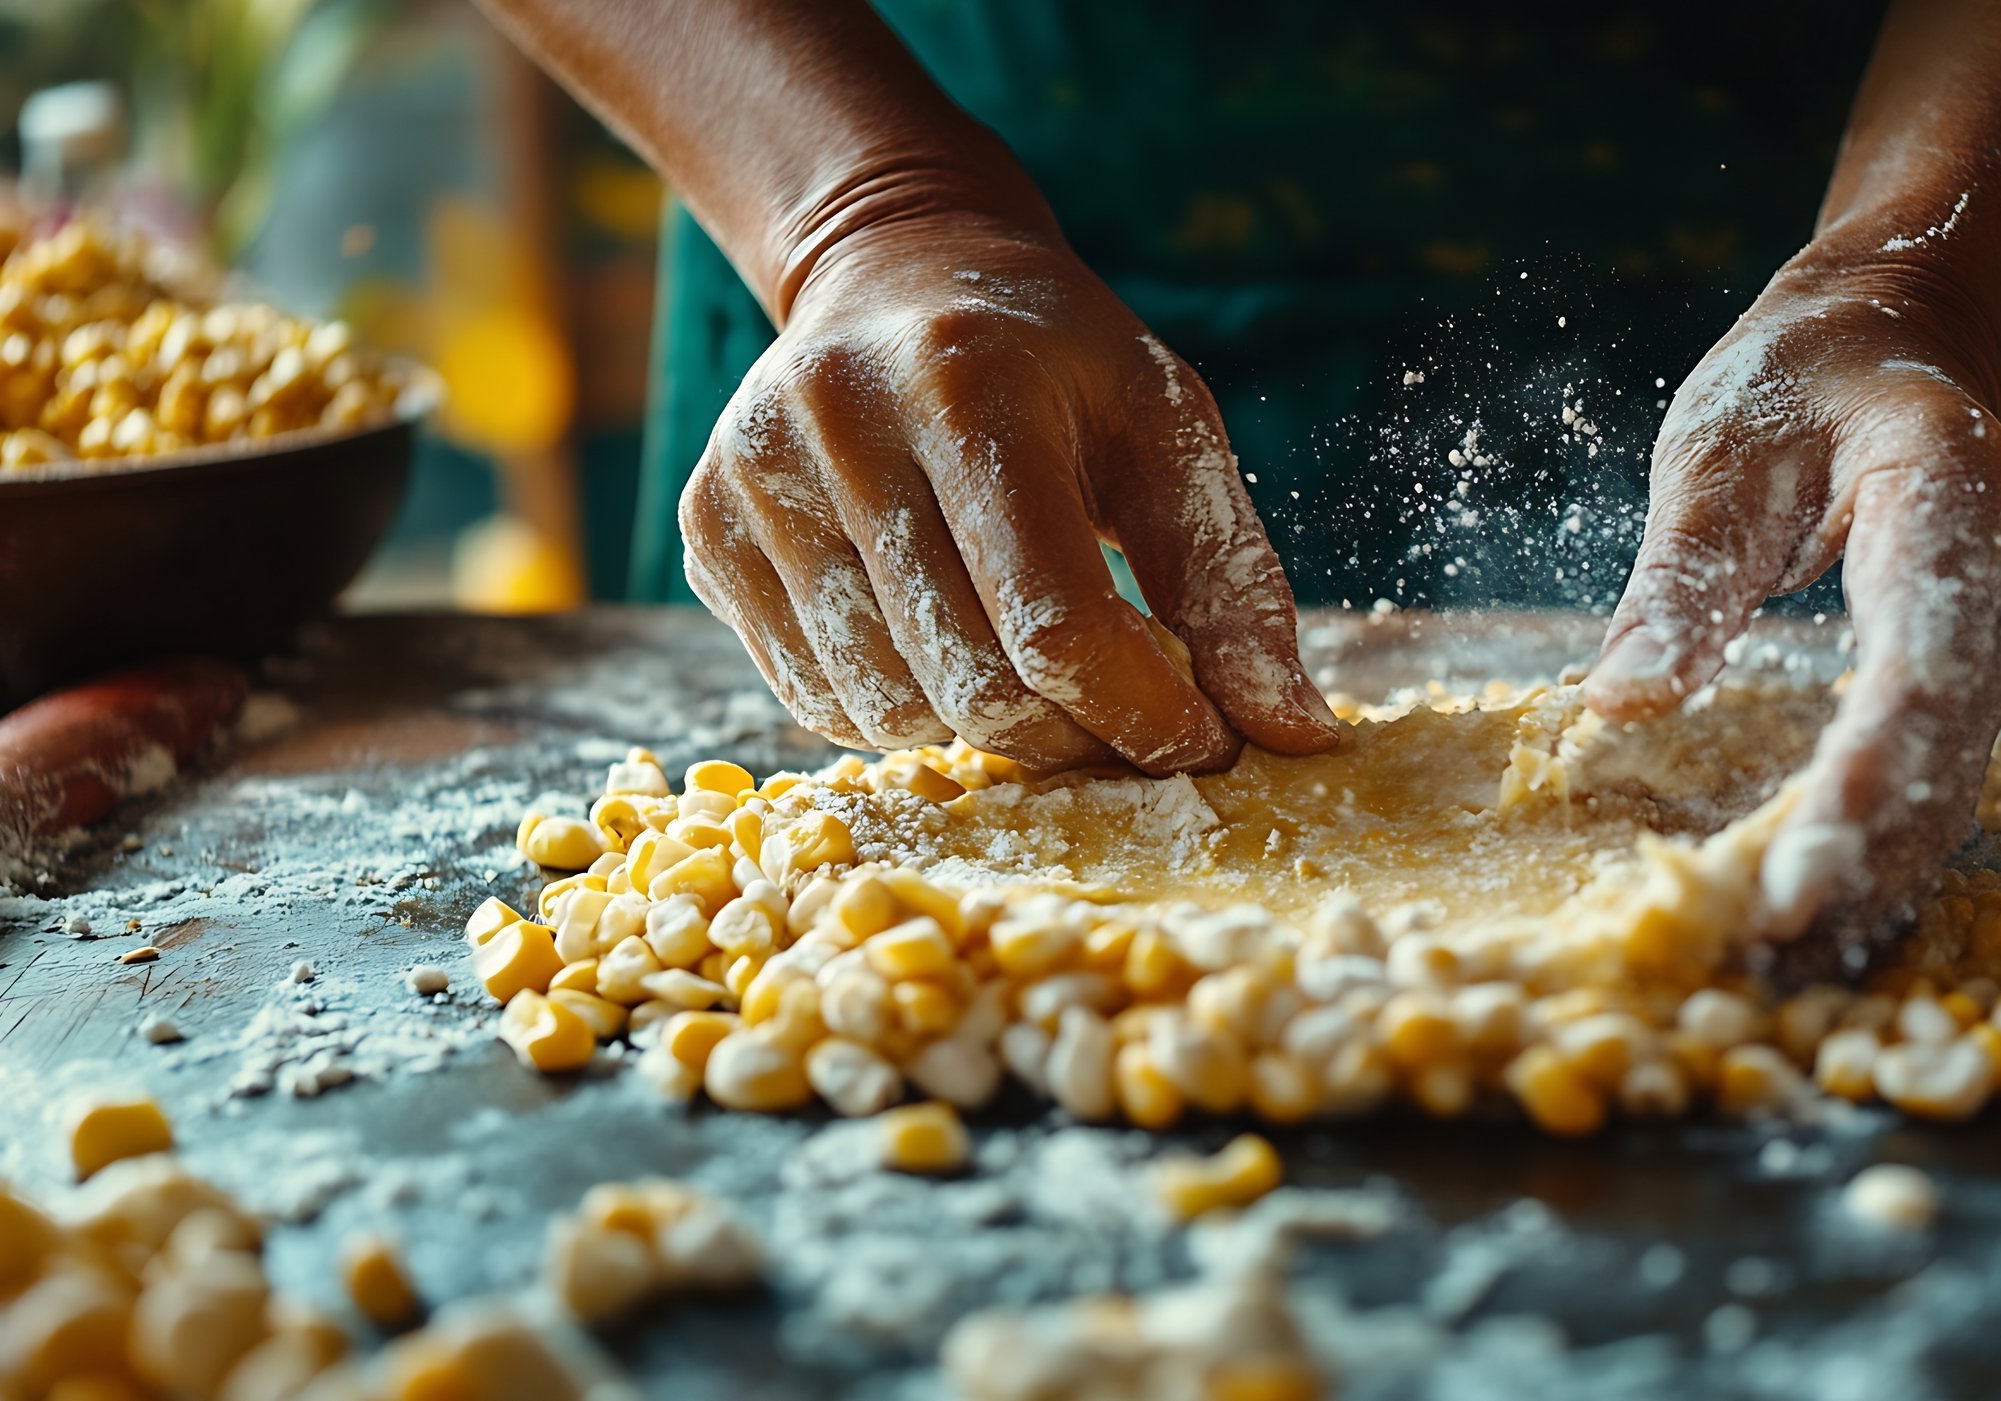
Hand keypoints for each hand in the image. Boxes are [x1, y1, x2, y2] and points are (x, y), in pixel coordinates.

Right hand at [679, 212, 1338, 775]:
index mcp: (965, 381)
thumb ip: (1233, 584)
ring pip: (890, 711)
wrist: (898, 274)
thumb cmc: (1057, 363)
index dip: (1142, 712)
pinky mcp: (706, 533)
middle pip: (971, 682)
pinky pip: (820, 702)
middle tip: (1131, 724)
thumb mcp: (1169, 432)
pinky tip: (950, 646)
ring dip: (992, 732)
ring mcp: (753, 482)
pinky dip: (909, 712)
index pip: (1055, 620)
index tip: (1201, 740)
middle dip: (1077, 738)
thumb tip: (1294, 737)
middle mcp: (836, 425)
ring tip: (1045, 680)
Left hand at [1583, 257, 2000, 935]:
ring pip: (1952, 782)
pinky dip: (1877, 841)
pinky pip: (1940, 774)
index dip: (1865, 779)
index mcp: (1954, 494)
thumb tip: (1618, 703)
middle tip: (1759, 948)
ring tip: (1771, 959)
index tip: (1797, 875)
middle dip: (1858, 856)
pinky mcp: (1993, 671)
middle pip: (1946, 747)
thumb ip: (1681, 579)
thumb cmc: (1800, 385)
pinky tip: (1813, 909)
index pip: (1920, 662)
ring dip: (1870, 872)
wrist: (1900, 347)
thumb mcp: (1717, 454)